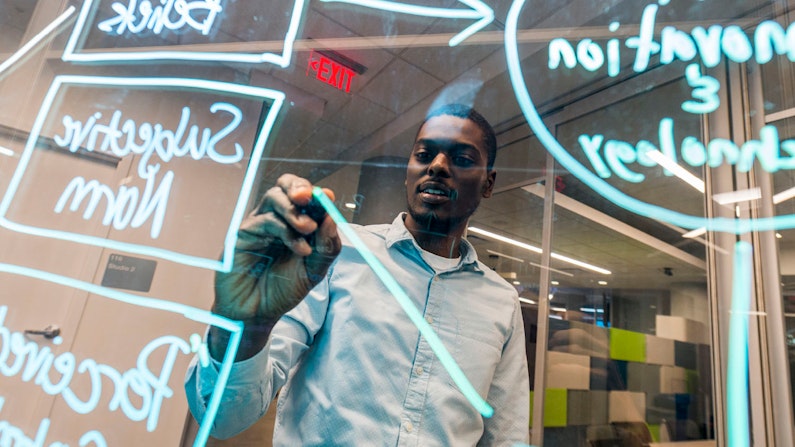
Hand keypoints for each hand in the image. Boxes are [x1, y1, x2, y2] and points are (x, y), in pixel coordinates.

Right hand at [210, 174, 340, 359]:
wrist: (256, 313)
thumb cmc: (283, 289)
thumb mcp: (314, 270)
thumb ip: (326, 247)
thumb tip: (332, 220)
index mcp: (294, 222)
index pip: (304, 197)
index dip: (316, 194)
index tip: (328, 197)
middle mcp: (276, 218)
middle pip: (285, 186)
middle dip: (300, 188)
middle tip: (312, 198)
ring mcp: (258, 224)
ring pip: (273, 197)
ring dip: (294, 210)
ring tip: (308, 229)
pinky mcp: (242, 234)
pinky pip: (264, 221)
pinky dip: (286, 232)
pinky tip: (300, 250)